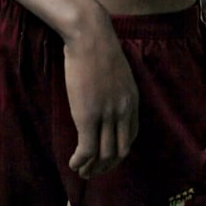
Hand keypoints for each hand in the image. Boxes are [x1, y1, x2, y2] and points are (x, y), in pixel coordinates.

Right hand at [63, 19, 138, 177]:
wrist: (89, 35)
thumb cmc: (97, 44)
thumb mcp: (116, 69)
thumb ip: (115, 87)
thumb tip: (105, 94)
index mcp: (132, 100)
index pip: (131, 136)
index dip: (119, 150)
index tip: (107, 155)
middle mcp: (123, 111)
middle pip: (120, 151)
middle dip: (108, 165)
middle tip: (94, 170)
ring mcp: (106, 115)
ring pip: (104, 154)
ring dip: (93, 167)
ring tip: (82, 170)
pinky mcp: (87, 116)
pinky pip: (87, 149)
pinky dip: (81, 161)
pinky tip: (74, 163)